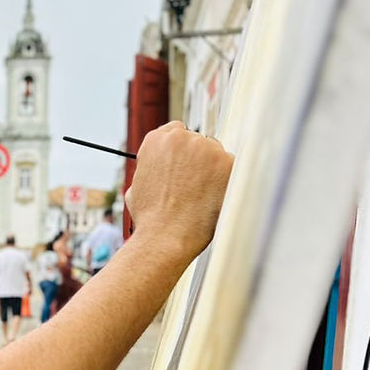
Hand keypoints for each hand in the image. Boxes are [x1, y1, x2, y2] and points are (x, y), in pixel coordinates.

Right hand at [125, 122, 233, 262]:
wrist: (165, 237)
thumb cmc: (150, 219)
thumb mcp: (137, 187)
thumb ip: (152, 169)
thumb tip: (159, 170)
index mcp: (157, 140)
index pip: (177, 132)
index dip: (182, 152)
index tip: (186, 165)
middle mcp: (182, 138)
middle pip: (200, 143)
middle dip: (199, 162)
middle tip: (195, 187)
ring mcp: (207, 149)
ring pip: (217, 156)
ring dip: (214, 172)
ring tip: (202, 199)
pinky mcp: (227, 163)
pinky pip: (233, 169)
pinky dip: (227, 183)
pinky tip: (215, 200)